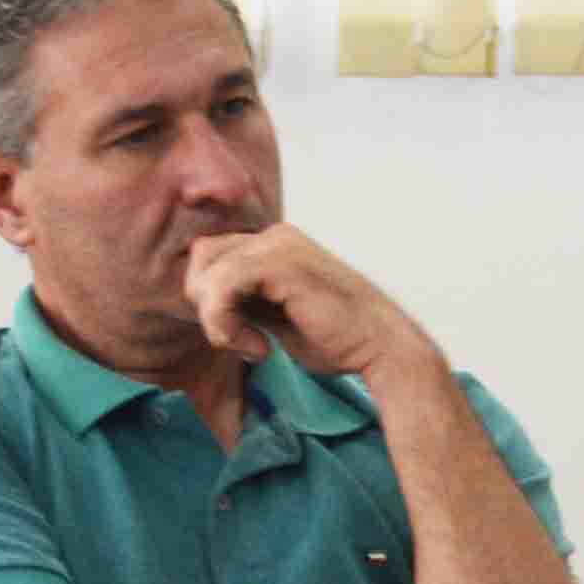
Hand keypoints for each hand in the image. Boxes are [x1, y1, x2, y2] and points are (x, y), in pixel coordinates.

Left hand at [178, 223, 437, 389]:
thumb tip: (205, 302)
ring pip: (207, 273)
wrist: (381, 348)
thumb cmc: (337, 339)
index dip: (213, 300)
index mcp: (276, 244)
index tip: (241, 336)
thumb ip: (245, 301)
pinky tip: (258, 346)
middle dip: (208, 306)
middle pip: (202, 257)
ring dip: (217, 321)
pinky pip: (220, 287)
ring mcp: (278, 244)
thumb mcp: (277, 316)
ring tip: (252, 346)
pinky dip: (225, 323)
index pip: (213, 257)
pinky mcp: (278, 263)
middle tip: (240, 340)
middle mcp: (276, 235)